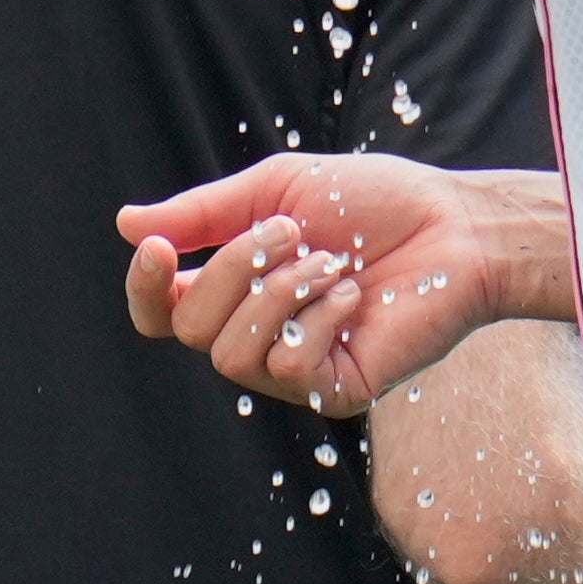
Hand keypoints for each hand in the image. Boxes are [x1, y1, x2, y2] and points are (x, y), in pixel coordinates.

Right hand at [120, 153, 570, 416]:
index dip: (146, 288)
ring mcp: (295, 370)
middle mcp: (258, 335)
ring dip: (279, 293)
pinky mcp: (335, 393)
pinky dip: (318, 319)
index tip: (159, 247)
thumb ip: (204, 213)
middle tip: (294, 231)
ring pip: (230, 355)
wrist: (455, 227)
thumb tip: (126, 223)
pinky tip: (354, 297)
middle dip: (233, 270)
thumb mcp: (276, 190)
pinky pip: (287, 369)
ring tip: (331, 262)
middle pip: (189, 328)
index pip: (162, 312)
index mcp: (236, 289)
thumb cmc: (374, 203)